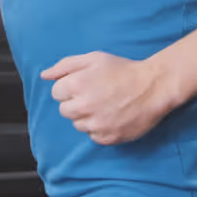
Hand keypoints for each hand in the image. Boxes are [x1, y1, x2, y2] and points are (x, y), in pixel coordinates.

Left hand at [41, 52, 174, 145]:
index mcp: (76, 85)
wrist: (152, 87)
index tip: (85, 84)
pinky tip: (111, 116)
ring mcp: (95, 125)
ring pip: (78, 125)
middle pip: (64, 110)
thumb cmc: (122, 70)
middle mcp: (83, 107)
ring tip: (105, 105)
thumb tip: (44, 75)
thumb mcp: (93, 58)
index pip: (56, 93)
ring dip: (87, 116)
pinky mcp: (107, 138)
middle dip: (76, 102)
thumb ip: (65, 66)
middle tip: (95, 95)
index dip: (70, 87)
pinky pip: (93, 136)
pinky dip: (99, 128)